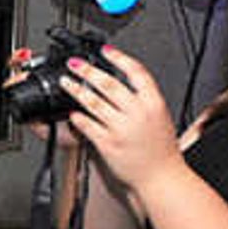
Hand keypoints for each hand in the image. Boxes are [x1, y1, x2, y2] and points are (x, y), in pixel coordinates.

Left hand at [56, 46, 184, 189]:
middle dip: (87, 70)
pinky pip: (87, 125)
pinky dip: (78, 117)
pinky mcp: (108, 144)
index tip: (105, 51)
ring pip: (93, 102)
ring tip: (66, 82)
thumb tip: (125, 82)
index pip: (136, 72)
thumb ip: (145, 99)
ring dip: (76, 90)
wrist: (161, 177)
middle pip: (109, 83)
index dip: (119, 58)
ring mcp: (121, 128)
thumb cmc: (162, 149)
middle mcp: (137, 113)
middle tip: (74, 64)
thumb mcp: (161, 116)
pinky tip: (72, 112)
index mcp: (154, 103)